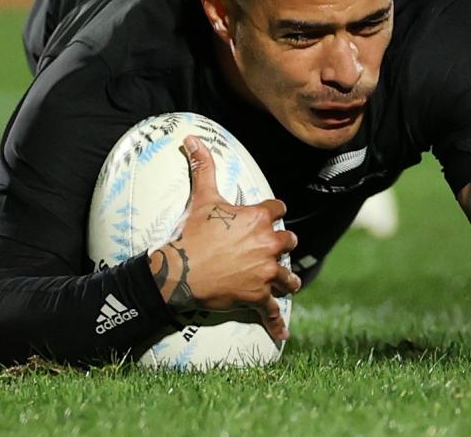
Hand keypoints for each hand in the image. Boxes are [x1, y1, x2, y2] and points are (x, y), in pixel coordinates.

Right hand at [148, 136, 300, 340]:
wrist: (181, 270)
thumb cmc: (193, 232)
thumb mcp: (202, 197)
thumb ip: (202, 166)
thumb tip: (191, 137)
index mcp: (259, 218)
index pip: (279, 210)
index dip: (275, 212)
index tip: (273, 215)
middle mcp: (269, 244)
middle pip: (289, 243)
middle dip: (283, 246)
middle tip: (274, 251)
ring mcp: (265, 272)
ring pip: (288, 277)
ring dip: (287, 280)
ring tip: (288, 283)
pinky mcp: (258, 295)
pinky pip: (271, 310)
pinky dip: (276, 323)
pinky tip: (282, 333)